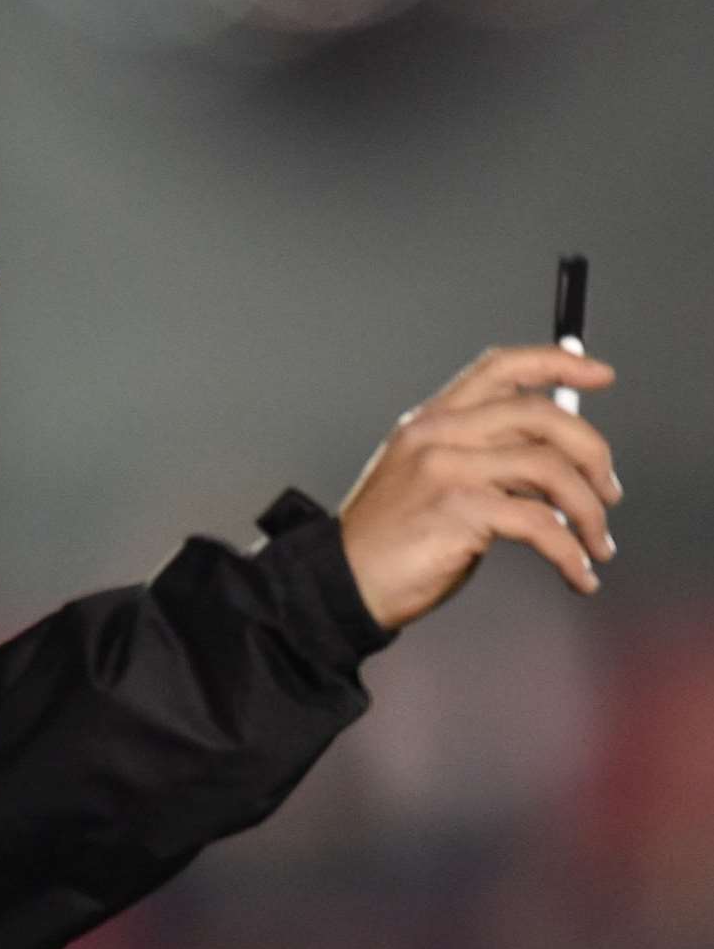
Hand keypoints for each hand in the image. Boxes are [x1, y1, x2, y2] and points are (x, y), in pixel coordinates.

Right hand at [339, 345, 621, 631]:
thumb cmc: (388, 542)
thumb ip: (482, 457)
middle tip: (608, 492)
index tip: (599, 375)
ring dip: (589, 512)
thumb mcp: (427, 480)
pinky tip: (576, 573)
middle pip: (542, 415)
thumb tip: (558, 455)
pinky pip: (540, 523)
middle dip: (593, 453)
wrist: (341, 584)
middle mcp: (438, 434)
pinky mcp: (458, 510)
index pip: (500, 367)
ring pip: (551, 469)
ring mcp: (447, 470)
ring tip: (595, 544)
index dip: (557, 364)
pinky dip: (570, 553)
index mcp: (430, 421)